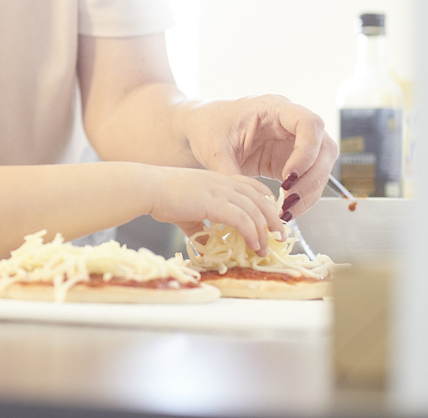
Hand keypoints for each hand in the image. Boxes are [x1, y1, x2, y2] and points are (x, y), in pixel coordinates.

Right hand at [152, 168, 282, 253]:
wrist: (147, 188)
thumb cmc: (162, 197)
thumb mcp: (187, 213)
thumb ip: (200, 229)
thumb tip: (206, 248)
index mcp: (219, 179)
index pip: (252, 186)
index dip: (266, 201)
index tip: (272, 218)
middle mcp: (224, 182)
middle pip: (260, 198)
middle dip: (274, 217)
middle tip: (280, 235)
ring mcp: (220, 191)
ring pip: (255, 210)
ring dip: (265, 230)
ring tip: (268, 246)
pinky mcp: (214, 203)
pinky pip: (242, 219)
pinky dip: (252, 233)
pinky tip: (254, 245)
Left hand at [182, 94, 335, 217]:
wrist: (202, 130)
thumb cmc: (208, 129)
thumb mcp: (215, 150)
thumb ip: (232, 173)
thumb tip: (249, 204)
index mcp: (273, 108)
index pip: (309, 123)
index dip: (308, 150)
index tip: (289, 176)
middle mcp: (290, 123)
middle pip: (323, 147)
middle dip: (312, 177)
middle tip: (289, 199)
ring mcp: (293, 142)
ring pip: (321, 166)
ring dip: (310, 192)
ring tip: (286, 211)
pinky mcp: (290, 161)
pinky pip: (308, 180)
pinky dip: (302, 198)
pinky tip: (285, 211)